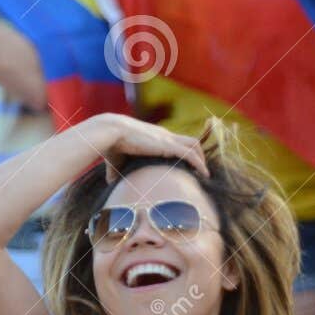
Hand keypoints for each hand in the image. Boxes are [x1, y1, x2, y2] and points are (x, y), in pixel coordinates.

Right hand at [81, 113, 208, 177]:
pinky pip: (190, 154)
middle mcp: (164, 135)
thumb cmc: (110, 145)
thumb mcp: (117, 159)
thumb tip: (111, 183)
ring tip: (204, 174)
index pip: (175, 141)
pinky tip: (204, 174)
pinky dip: (199, 164)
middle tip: (200, 171)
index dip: (183, 152)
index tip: (187, 166)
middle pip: (189, 141)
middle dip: (198, 154)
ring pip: (194, 145)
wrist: (110, 131)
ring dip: (202, 158)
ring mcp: (167, 139)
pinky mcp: (168, 145)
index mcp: (154, 136)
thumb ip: (117, 170)